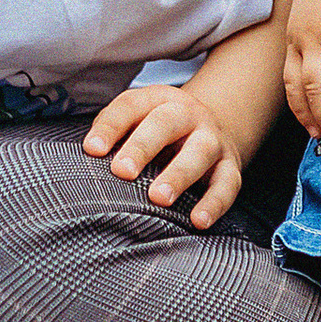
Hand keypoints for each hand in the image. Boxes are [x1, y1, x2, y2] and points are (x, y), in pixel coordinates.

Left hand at [82, 81, 246, 228]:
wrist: (213, 128)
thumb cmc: (160, 132)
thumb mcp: (138, 121)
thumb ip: (115, 134)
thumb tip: (90, 157)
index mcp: (158, 100)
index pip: (131, 106)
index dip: (111, 127)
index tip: (92, 150)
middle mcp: (188, 115)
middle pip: (166, 122)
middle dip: (143, 146)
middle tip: (122, 171)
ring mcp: (212, 140)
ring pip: (200, 151)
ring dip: (179, 174)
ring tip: (159, 198)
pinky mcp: (231, 166)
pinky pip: (227, 184)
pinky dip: (214, 203)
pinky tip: (198, 221)